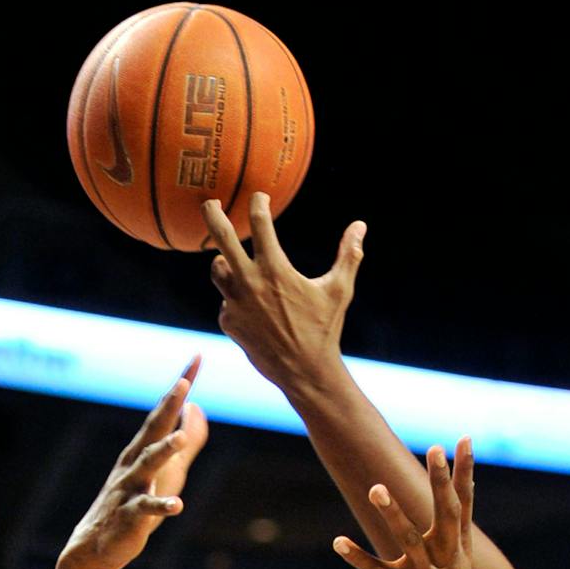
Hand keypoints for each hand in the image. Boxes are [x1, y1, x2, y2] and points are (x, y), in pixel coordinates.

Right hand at [60, 361, 209, 568]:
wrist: (96, 546)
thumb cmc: (134, 504)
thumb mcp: (168, 470)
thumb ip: (186, 442)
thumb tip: (197, 409)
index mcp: (143, 449)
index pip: (164, 411)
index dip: (181, 386)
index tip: (197, 358)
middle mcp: (135, 462)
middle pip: (154, 428)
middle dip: (168, 405)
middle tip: (183, 382)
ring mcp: (131, 488)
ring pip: (148, 464)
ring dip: (164, 450)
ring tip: (180, 438)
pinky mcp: (130, 517)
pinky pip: (146, 509)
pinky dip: (161, 506)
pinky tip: (177, 505)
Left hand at [205, 193, 363, 390]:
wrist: (304, 372)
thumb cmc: (325, 329)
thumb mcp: (340, 290)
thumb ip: (349, 255)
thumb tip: (360, 225)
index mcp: (275, 269)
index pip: (260, 224)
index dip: (258, 204)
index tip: (259, 197)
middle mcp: (249, 283)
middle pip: (221, 238)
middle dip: (213, 215)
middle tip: (209, 203)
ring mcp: (235, 303)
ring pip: (218, 270)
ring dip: (223, 261)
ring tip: (229, 259)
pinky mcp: (229, 322)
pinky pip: (226, 301)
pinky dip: (235, 298)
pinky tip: (250, 307)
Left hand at [333, 440, 472, 568]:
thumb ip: (448, 543)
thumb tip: (446, 512)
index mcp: (459, 554)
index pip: (464, 506)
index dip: (464, 473)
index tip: (465, 440)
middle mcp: (447, 563)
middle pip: (446, 515)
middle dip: (441, 481)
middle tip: (434, 448)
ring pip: (410, 541)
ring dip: (392, 513)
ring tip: (376, 488)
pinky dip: (357, 556)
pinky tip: (338, 542)